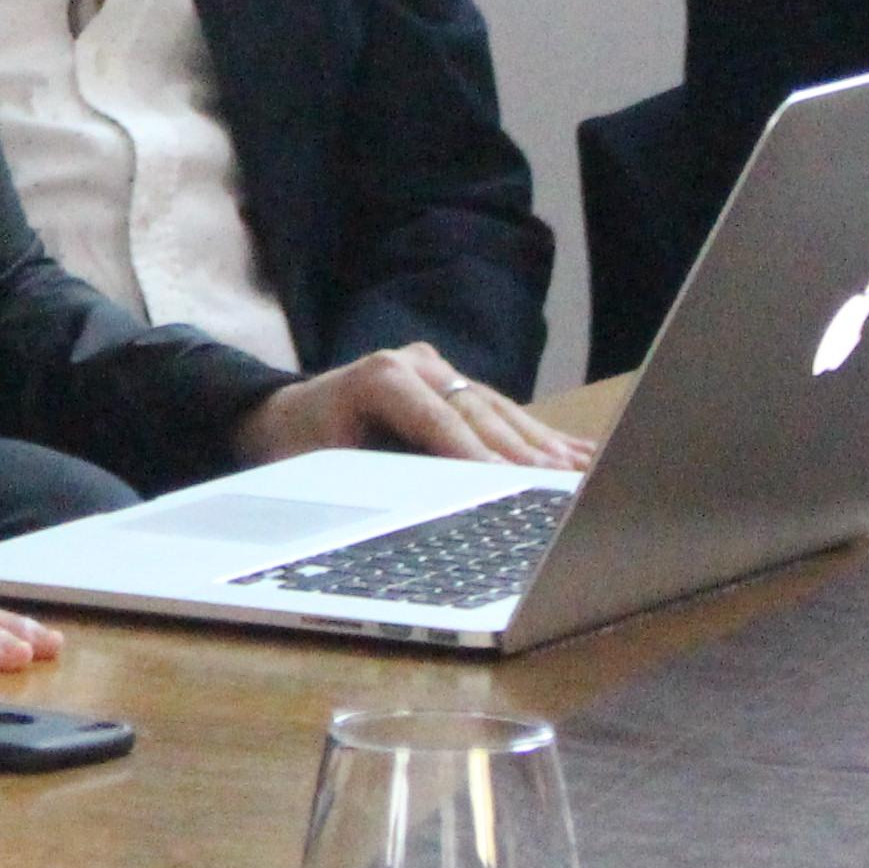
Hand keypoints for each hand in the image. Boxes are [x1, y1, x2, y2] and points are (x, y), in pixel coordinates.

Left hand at [243, 344, 592, 473]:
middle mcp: (416, 362)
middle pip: (479, 412)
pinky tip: (579, 454)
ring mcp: (438, 369)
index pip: (441, 419)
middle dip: (523, 454)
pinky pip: (501, 411)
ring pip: (499, 411)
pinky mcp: (454, 383)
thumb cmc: (301, 449)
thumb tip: (438, 504)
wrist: (284, 418)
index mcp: (381, 376)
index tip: (513, 483)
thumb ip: (385, 478)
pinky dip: (539, 437)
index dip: (479, 453)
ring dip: (543, 446)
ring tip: (584, 475)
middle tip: (563, 487)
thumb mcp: (331, 467)